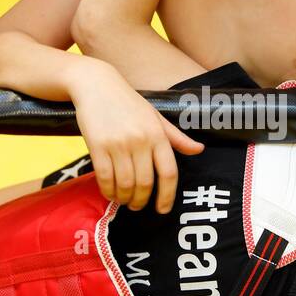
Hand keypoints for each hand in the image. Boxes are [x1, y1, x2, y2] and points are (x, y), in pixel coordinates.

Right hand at [69, 62, 204, 213]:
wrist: (96, 85)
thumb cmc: (129, 103)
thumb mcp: (156, 117)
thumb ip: (176, 137)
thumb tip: (199, 150)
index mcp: (158, 135)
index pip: (169, 173)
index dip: (167, 196)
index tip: (162, 210)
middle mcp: (140, 140)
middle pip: (145, 183)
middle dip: (141, 201)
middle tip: (138, 207)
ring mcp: (118, 143)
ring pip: (125, 184)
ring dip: (124, 198)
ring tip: (124, 201)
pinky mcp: (97, 145)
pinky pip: (104, 177)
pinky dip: (108, 191)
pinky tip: (110, 193)